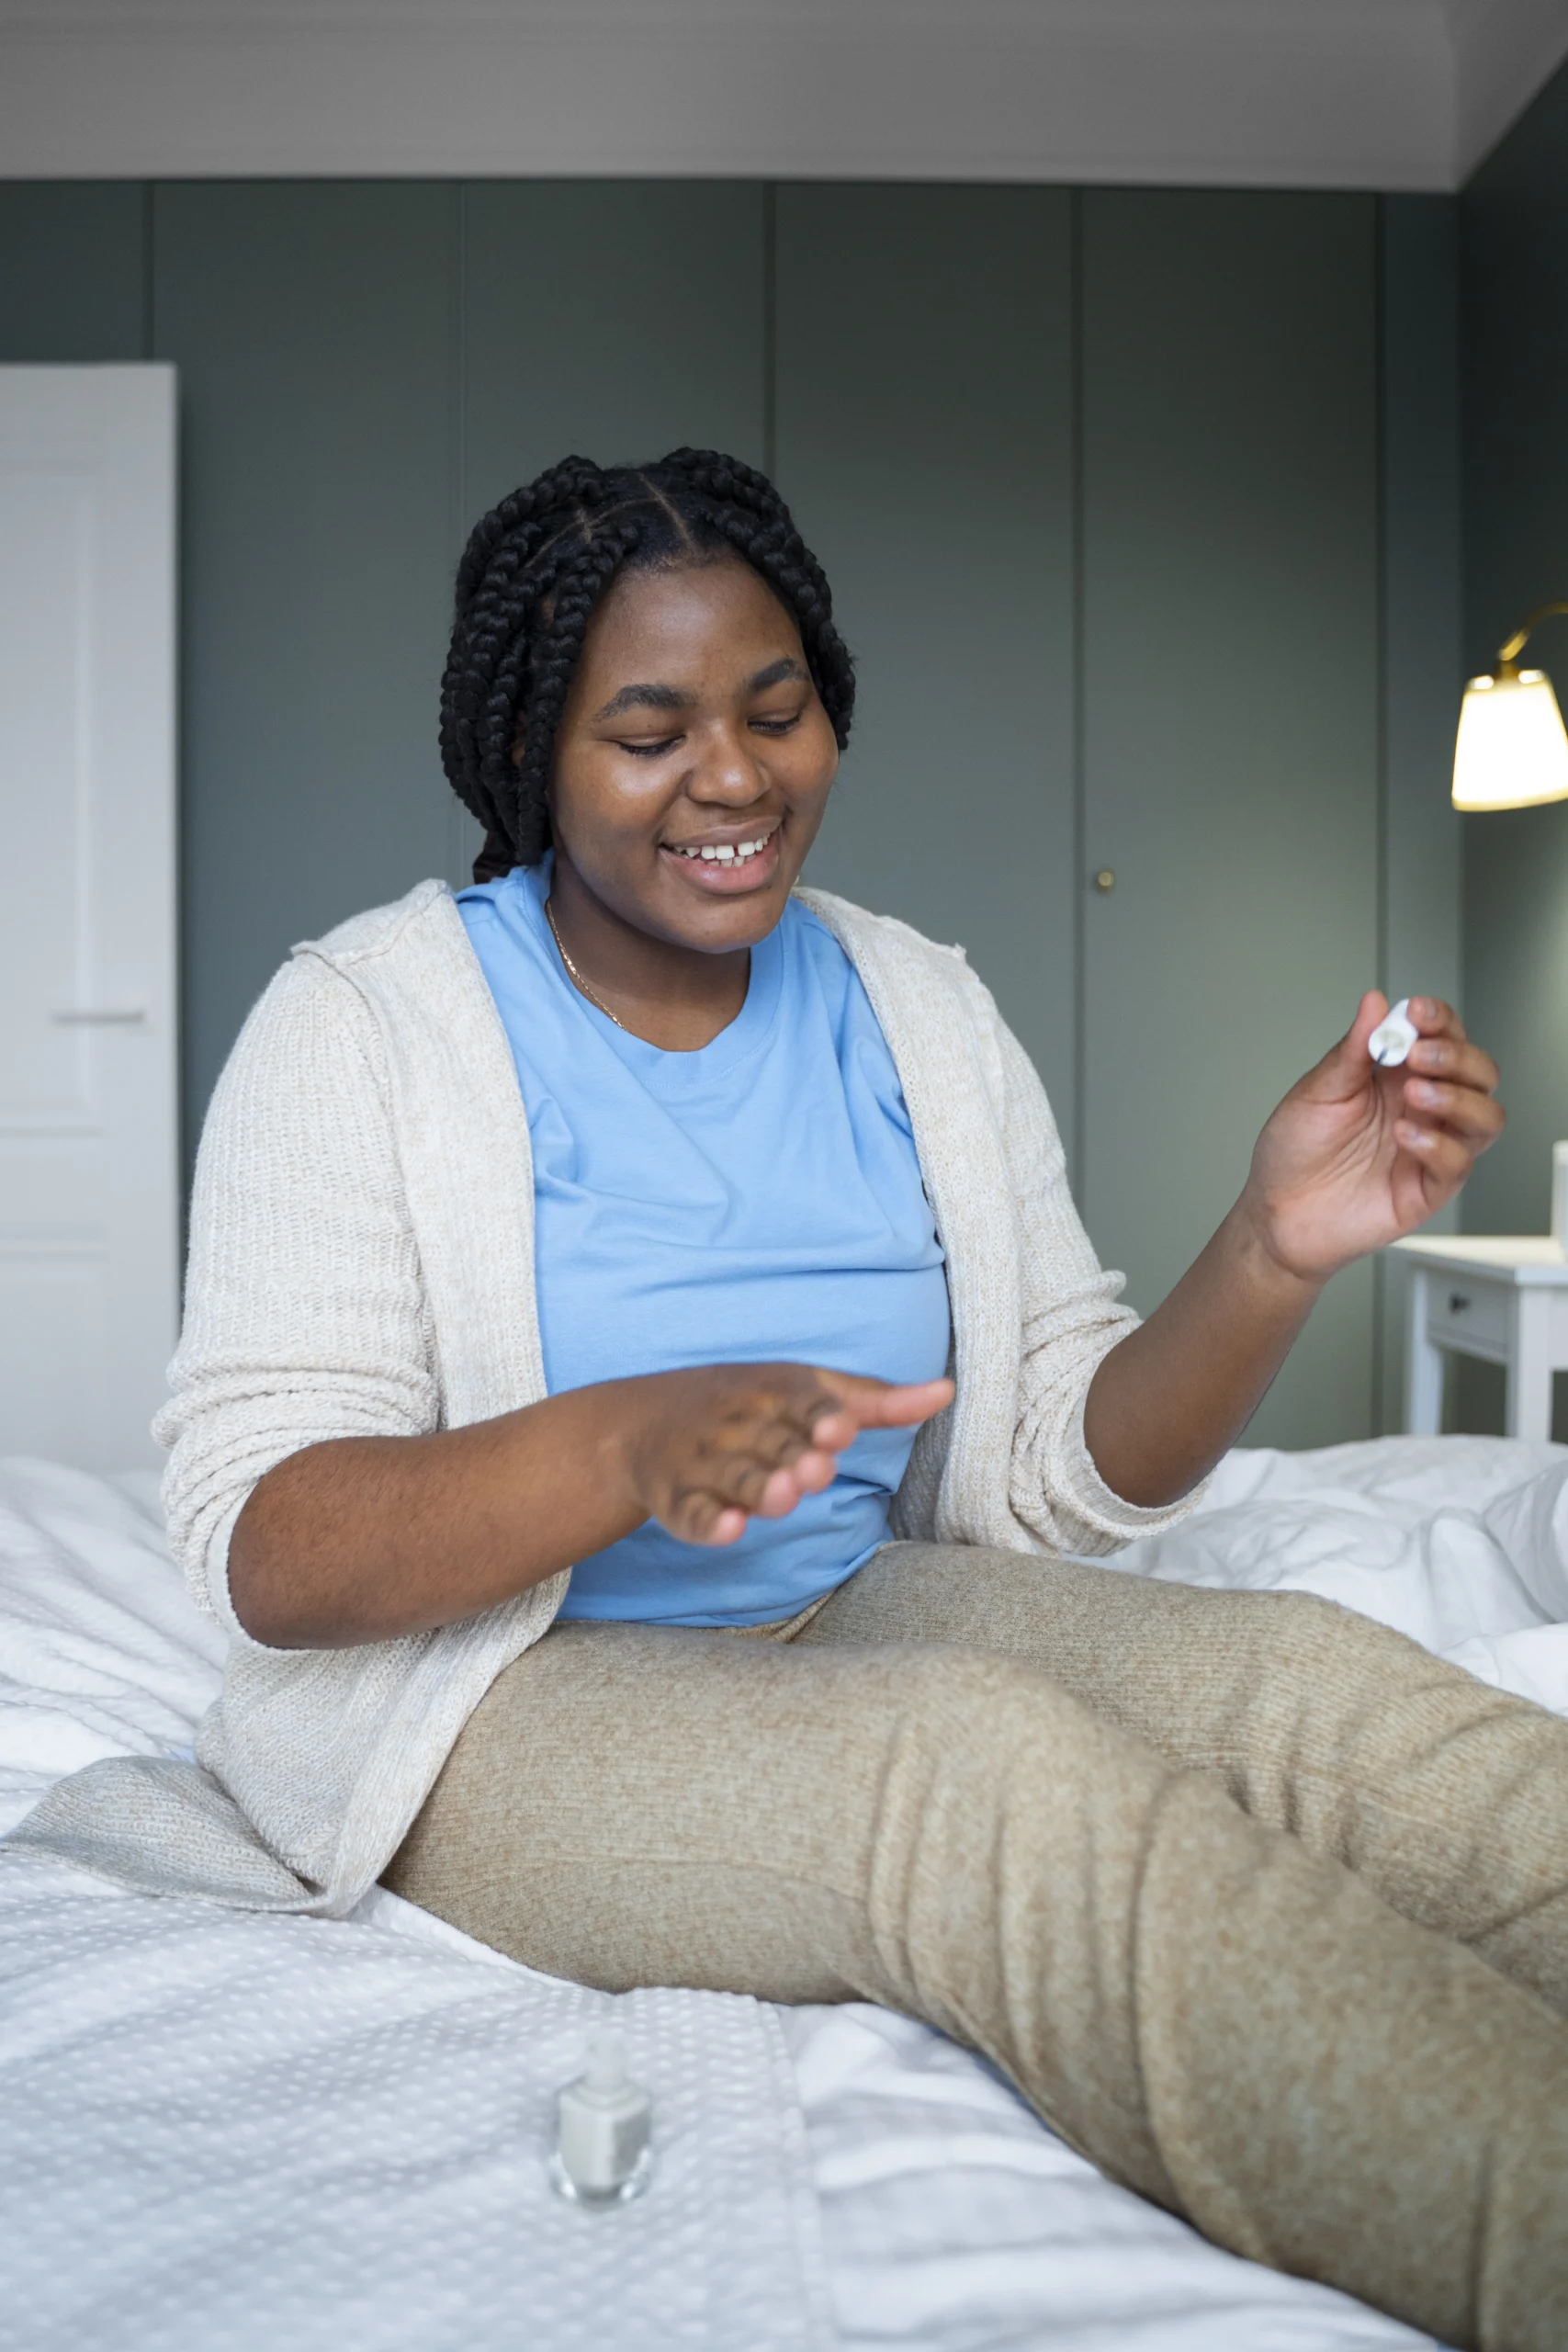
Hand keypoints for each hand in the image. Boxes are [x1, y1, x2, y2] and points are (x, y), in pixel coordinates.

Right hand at [616, 1362, 954, 1546]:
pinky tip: (730, 1529)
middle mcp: (736, 1426)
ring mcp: (704, 1464)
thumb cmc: (751, 1405)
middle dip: (792, 1456)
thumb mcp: (807, 1390)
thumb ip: (875, 1401)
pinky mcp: (678, 1502)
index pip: (798, 1400)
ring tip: (783, 1497)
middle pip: (770, 1443)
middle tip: (818, 1469)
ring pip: (734, 1478)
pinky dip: (709, 1523)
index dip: (819, 1415)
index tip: (839, 1429)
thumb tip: (947, 1391)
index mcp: (770, 1392)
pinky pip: (692, 1515)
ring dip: (756, 1487)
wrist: (642, 1423)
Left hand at [1239, 993, 1503, 1283]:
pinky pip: (1458, 1163)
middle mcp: (1422, 1109)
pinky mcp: (1428, 1188)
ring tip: (1415, 1094)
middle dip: (1457, 1056)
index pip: (1444, 1037)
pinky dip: (1438, 1145)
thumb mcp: (1318, 1091)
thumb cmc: (1295, 1152)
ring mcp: (1431, 1147)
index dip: (1439, 1020)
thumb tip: (1374, 1002)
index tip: (1417, 1012)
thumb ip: (1352, 1050)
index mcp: (1398, 1077)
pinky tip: (1404, 1137)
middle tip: (1419, 1056)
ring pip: (1486, 1116)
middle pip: (1479, 1072)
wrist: (1276, 1212)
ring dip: (1459, 1098)